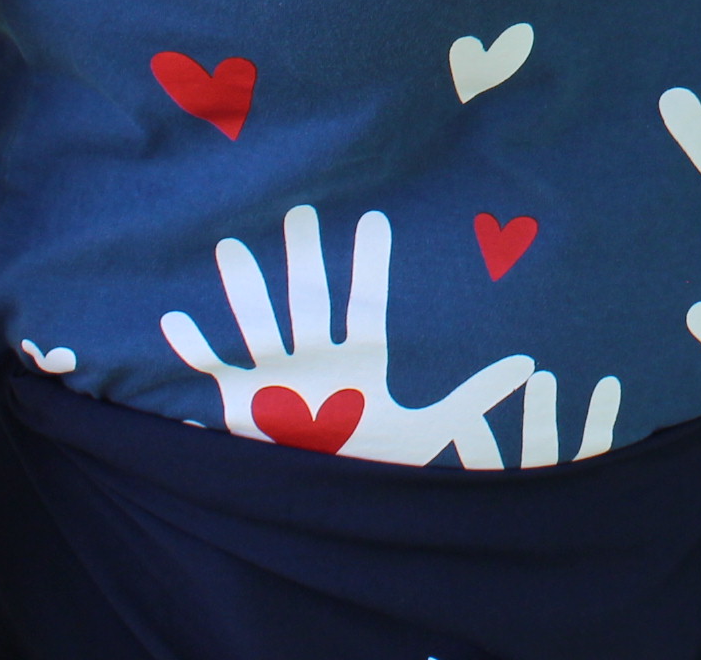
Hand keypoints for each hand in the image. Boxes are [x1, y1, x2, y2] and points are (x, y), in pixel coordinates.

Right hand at [160, 205, 544, 466]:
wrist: (331, 488)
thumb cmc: (376, 450)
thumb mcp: (430, 425)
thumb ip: (476, 396)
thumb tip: (529, 366)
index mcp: (360, 357)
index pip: (366, 301)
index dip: (370, 264)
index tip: (375, 217)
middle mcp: (315, 355)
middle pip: (309, 300)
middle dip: (303, 260)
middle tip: (301, 210)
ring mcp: (275, 373)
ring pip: (258, 322)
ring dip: (244, 290)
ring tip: (230, 247)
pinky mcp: (237, 401)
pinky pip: (209, 368)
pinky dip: (190, 345)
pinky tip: (171, 316)